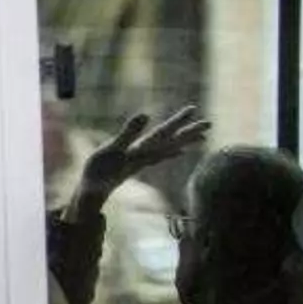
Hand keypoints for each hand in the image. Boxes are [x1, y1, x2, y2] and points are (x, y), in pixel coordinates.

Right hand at [73, 106, 207, 214]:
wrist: (93, 193)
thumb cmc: (99, 171)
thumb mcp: (112, 147)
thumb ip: (128, 132)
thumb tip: (145, 114)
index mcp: (143, 149)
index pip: (164, 132)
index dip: (178, 121)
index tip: (193, 110)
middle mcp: (147, 155)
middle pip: (173, 141)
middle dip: (189, 131)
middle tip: (209, 123)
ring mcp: (143, 160)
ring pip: (169, 149)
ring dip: (184, 141)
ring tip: (202, 137)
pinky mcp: (137, 164)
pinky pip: (161, 156)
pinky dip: (172, 152)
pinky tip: (180, 152)